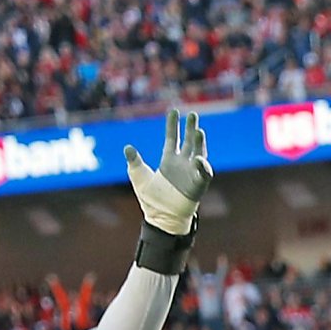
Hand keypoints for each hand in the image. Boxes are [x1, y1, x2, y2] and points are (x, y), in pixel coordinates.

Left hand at [125, 109, 210, 234]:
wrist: (161, 218)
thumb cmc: (150, 200)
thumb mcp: (139, 176)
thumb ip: (134, 161)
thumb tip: (127, 147)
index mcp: (169, 161)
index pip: (173, 138)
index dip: (173, 125)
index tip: (173, 111)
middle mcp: (182, 164)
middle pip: (189, 142)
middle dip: (191, 128)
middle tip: (192, 115)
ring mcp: (191, 173)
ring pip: (198, 153)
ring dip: (199, 143)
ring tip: (198, 131)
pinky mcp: (198, 185)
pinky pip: (203, 174)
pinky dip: (203, 166)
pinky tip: (198, 159)